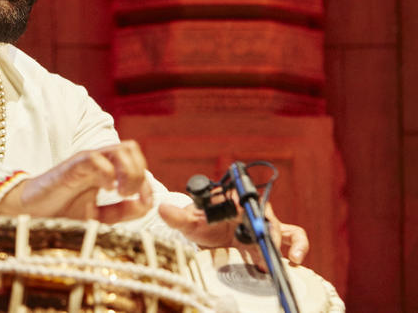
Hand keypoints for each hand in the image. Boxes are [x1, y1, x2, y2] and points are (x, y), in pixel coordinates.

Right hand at [0, 141, 152, 223]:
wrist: (30, 215)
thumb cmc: (62, 212)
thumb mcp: (99, 217)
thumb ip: (122, 211)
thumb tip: (147, 204)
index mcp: (106, 170)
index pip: (136, 161)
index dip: (146, 182)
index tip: (145, 203)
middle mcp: (98, 161)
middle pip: (132, 148)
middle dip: (138, 173)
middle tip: (128, 195)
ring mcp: (85, 162)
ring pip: (120, 149)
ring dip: (128, 171)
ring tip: (118, 192)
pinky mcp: (71, 167)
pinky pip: (95, 159)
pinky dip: (108, 173)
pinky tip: (105, 189)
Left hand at [157, 201, 308, 266]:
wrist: (207, 234)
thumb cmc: (200, 222)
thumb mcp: (188, 222)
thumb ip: (177, 216)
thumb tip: (161, 209)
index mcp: (234, 200)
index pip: (246, 201)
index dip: (248, 210)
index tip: (244, 221)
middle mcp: (251, 210)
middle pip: (266, 218)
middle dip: (267, 232)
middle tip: (262, 246)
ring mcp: (262, 225)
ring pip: (284, 229)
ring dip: (291, 242)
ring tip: (292, 257)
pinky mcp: (269, 239)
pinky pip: (291, 238)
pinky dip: (298, 247)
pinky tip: (295, 260)